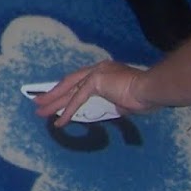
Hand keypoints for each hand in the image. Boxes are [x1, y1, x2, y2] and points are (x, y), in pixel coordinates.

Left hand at [34, 60, 150, 125]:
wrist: (152, 89)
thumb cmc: (145, 97)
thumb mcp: (126, 101)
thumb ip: (117, 103)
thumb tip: (116, 108)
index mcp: (104, 72)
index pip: (79, 82)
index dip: (66, 91)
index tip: (54, 98)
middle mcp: (96, 69)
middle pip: (69, 84)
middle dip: (52, 95)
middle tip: (38, 103)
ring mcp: (94, 73)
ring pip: (68, 91)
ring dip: (53, 102)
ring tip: (39, 111)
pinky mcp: (94, 82)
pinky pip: (77, 100)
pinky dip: (67, 111)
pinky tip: (59, 121)